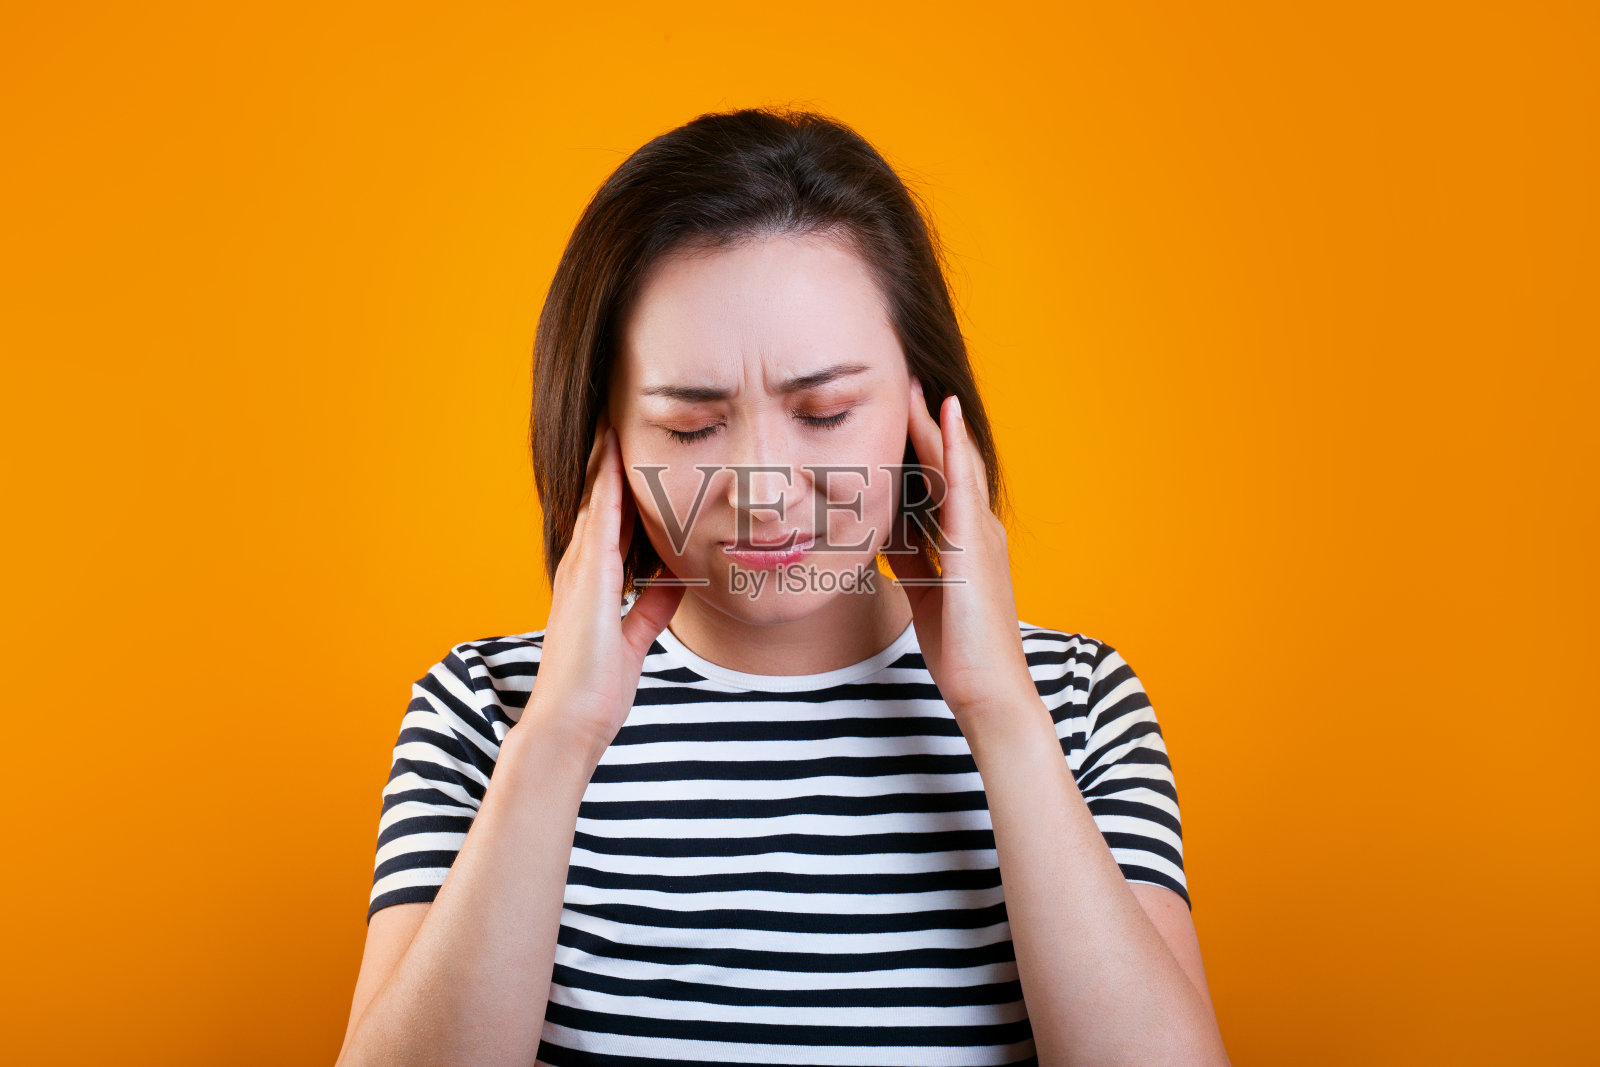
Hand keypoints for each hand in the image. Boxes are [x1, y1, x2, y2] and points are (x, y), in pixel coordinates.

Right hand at [520, 410, 684, 764]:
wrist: (571, 721)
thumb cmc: (597, 688)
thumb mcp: (635, 638)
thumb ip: (650, 607)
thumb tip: (672, 583)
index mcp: (593, 581)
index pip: (610, 521)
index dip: (619, 486)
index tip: (630, 451)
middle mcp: (582, 568)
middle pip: (598, 501)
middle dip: (607, 462)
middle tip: (616, 416)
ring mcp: (581, 570)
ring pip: (596, 500)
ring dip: (604, 460)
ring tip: (613, 418)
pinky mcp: (588, 578)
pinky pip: (599, 519)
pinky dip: (606, 485)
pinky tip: (614, 456)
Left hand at [887, 378, 1041, 735]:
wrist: (987, 689)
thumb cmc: (958, 648)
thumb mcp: (925, 589)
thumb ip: (911, 557)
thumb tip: (884, 531)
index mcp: (964, 541)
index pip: (938, 483)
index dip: (920, 448)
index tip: (896, 415)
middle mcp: (977, 528)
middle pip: (948, 464)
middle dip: (926, 425)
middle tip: (905, 382)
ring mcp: (980, 533)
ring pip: (955, 466)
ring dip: (936, 424)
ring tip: (918, 384)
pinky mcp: (975, 544)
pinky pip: (962, 485)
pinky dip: (954, 447)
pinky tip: (944, 415)